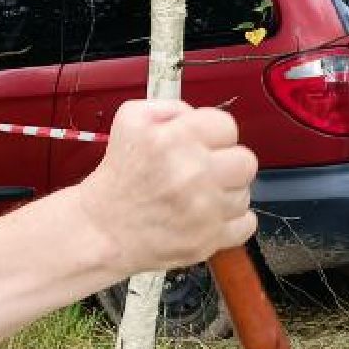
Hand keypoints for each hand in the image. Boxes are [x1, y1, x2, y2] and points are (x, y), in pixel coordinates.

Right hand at [74, 100, 257, 272]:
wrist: (102, 231)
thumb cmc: (119, 177)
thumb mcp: (131, 120)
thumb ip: (171, 108)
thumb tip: (199, 117)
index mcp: (175, 139)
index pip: (227, 126)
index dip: (214, 135)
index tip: (202, 146)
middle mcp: (193, 173)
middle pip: (246, 161)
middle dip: (227, 164)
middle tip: (206, 172)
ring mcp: (204, 210)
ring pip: (245, 194)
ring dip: (226, 194)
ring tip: (199, 197)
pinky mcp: (208, 240)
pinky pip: (246, 224)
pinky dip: (231, 222)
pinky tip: (208, 217)